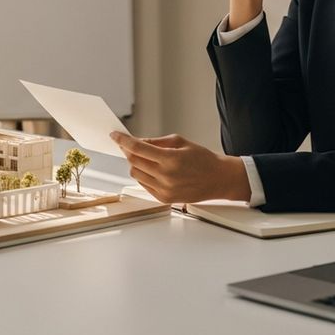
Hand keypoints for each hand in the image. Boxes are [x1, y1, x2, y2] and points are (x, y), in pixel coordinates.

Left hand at [110, 132, 250, 204]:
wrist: (219, 179)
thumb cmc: (203, 159)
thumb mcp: (180, 142)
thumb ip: (156, 142)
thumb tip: (137, 142)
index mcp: (171, 159)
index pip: (138, 148)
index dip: (123, 140)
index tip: (115, 135)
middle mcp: (166, 176)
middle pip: (133, 162)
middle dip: (128, 151)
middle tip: (129, 145)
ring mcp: (164, 190)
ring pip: (136, 174)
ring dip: (136, 164)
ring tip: (147, 158)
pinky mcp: (164, 199)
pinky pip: (144, 184)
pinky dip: (143, 175)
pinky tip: (153, 170)